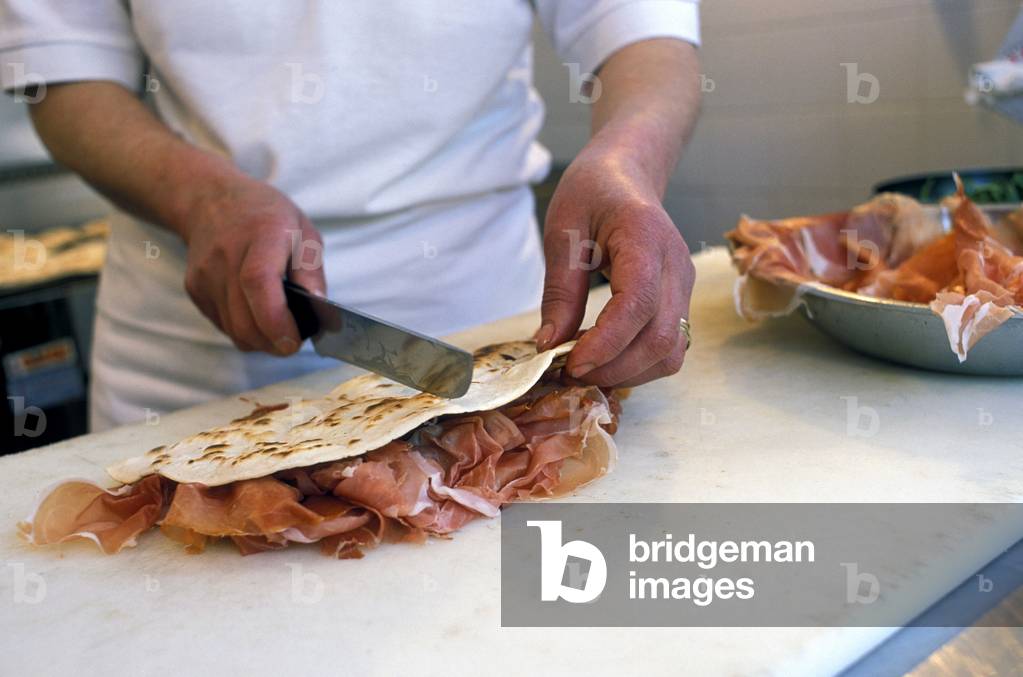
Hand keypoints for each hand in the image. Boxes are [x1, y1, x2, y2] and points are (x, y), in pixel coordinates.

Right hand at [180, 176, 325, 354]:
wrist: (212, 201)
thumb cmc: (267, 217)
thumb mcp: (304, 232)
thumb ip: (312, 274)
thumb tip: (322, 314)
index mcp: (261, 236)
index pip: (258, 283)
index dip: (276, 321)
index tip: (294, 342)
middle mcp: (226, 257)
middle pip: (244, 320)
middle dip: (273, 343)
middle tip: (293, 342)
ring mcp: (206, 275)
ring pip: (234, 330)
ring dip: (260, 340)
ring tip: (278, 327)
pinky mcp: (195, 289)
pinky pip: (223, 324)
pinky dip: (243, 329)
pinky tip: (256, 313)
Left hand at [537, 148, 694, 386]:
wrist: (627, 174)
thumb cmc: (592, 193)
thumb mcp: (562, 231)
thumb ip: (559, 290)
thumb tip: (549, 345)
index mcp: (646, 238)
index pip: (638, 304)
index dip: (606, 343)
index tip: (571, 363)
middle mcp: (676, 266)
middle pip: (661, 338)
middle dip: (615, 367)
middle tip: (570, 372)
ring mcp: (684, 286)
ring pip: (672, 351)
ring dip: (629, 372)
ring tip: (587, 368)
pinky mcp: (681, 301)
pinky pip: (670, 347)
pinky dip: (639, 365)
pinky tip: (606, 358)